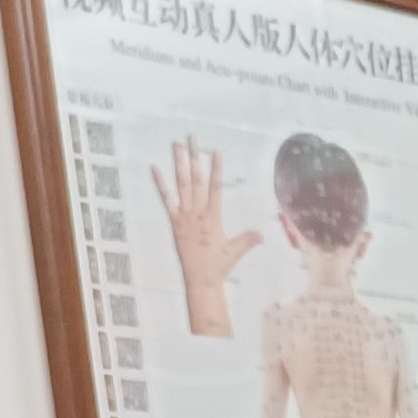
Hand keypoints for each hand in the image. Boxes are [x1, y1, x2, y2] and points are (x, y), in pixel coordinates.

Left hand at [153, 139, 261, 336]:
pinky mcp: (174, 222)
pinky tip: (154, 168)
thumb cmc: (219, 265)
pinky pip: (166, 199)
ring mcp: (185, 215)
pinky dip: (160, 184)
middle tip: (192, 138)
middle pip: (197, 179)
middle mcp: (199, 212)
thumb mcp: (236, 251)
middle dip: (195, 157)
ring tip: (176, 144)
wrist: (201, 279)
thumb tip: (262, 234)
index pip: (216, 188)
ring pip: (182, 184)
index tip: (216, 152)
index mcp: (214, 216)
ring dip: (178, 163)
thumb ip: (248, 240)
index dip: (216, 169)